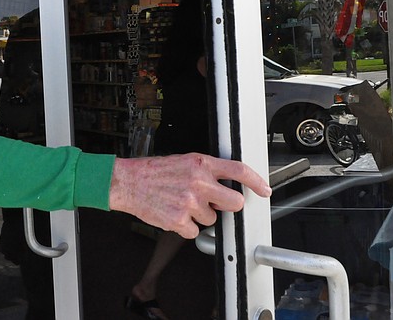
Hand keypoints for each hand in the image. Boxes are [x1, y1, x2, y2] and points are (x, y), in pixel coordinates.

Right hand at [108, 153, 271, 238]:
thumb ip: (206, 171)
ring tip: (181, 203)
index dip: (256, 181)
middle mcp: (199, 182)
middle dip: (227, 205)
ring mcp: (190, 203)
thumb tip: (224, 184)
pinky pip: (195, 231)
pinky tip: (174, 214)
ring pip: (212, 219)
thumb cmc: (154, 172)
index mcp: (201, 164)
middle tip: (212, 202)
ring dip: (200, 216)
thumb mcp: (184, 161)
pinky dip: (186, 227)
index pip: (238, 170)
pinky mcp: (180, 221)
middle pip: (234, 202)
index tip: (264, 190)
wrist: (128, 182)